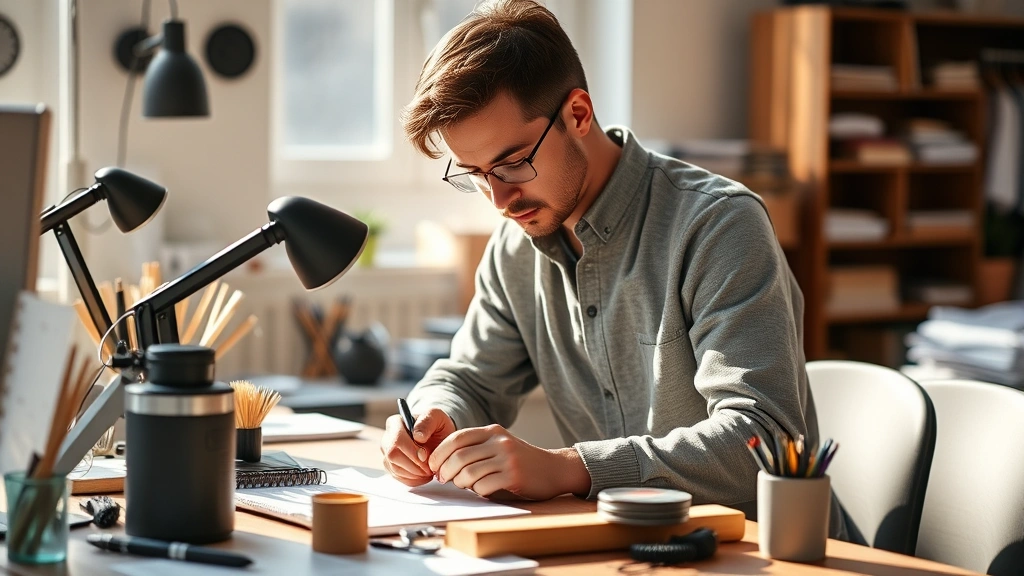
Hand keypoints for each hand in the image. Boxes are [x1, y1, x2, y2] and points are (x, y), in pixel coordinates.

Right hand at [381, 408, 455, 486]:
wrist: (437, 435)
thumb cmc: (435, 424)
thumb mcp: (436, 416)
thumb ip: (427, 422)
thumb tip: (418, 436)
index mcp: (395, 423)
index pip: (397, 440)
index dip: (411, 451)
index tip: (426, 456)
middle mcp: (387, 438)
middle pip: (393, 456)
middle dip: (413, 465)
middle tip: (430, 468)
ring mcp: (387, 453)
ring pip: (395, 469)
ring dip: (414, 474)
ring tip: (429, 471)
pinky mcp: (391, 466)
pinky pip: (398, 477)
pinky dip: (413, 480)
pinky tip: (424, 475)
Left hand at [428, 424, 590, 500]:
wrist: (554, 469)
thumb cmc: (522, 460)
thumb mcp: (500, 445)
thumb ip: (477, 448)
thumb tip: (443, 463)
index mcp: (493, 431)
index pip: (456, 438)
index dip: (439, 453)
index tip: (433, 465)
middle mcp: (499, 442)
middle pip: (459, 457)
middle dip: (445, 471)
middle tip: (443, 479)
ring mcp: (507, 459)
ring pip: (469, 473)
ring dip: (461, 483)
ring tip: (464, 485)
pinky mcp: (513, 477)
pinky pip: (484, 487)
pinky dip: (478, 491)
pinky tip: (483, 490)